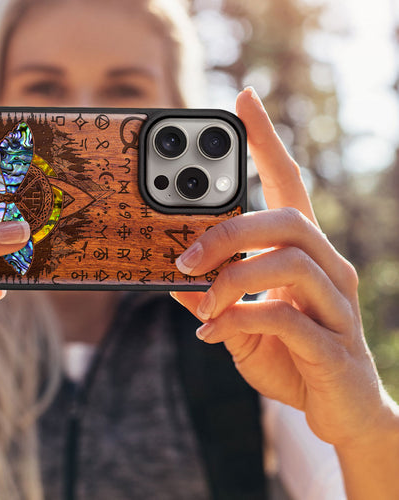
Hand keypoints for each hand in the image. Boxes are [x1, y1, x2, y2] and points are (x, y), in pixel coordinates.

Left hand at [172, 87, 395, 449]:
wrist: (340, 413)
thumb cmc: (290, 354)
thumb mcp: (239, 319)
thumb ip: (212, 296)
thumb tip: (171, 277)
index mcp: (303, 251)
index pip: (288, 181)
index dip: (267, 139)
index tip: (243, 98)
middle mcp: (328, 267)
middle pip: (287, 219)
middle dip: (229, 231)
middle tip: (184, 258)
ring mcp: (337, 305)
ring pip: (290, 262)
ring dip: (231, 278)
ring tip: (199, 300)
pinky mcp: (335, 347)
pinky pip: (287, 318)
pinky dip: (239, 320)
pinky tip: (212, 333)